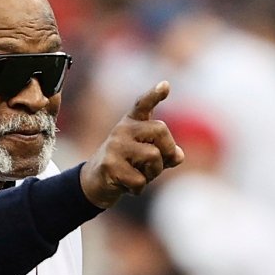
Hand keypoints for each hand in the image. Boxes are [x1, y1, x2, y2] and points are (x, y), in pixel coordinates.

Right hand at [80, 81, 183, 207]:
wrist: (96, 182)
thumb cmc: (129, 165)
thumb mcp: (149, 156)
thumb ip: (167, 153)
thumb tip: (177, 155)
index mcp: (133, 122)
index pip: (143, 104)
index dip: (155, 95)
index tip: (166, 85)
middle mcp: (123, 129)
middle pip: (161, 130)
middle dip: (167, 151)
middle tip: (158, 164)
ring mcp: (115, 146)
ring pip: (153, 156)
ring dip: (153, 173)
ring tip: (140, 175)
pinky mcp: (110, 165)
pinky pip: (140, 179)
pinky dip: (139, 188)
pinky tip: (127, 185)